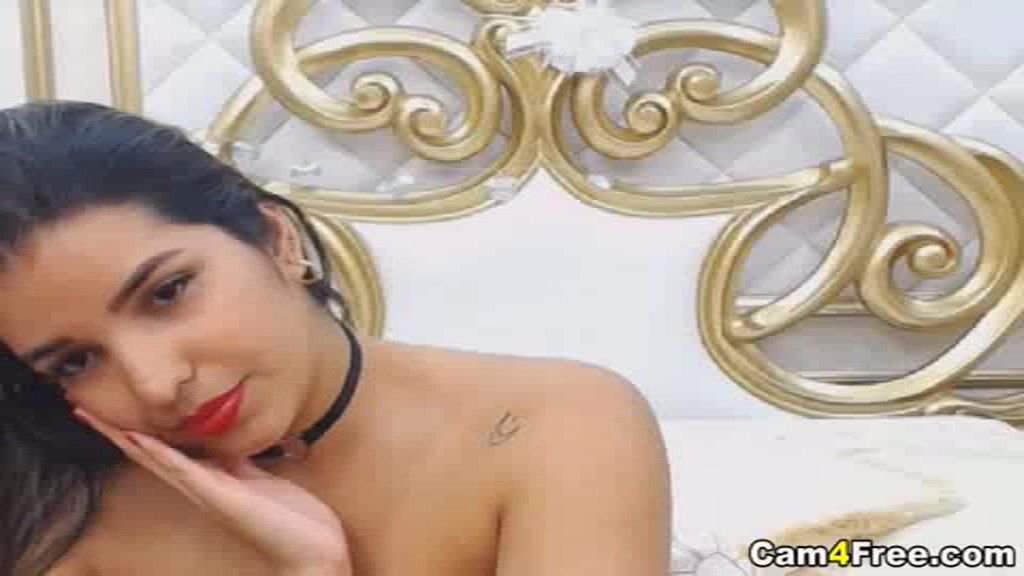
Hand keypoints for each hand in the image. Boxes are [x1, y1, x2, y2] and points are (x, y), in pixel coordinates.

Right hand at [73, 407, 350, 574]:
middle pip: (149, 455)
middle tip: (83, 410)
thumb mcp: (262, 483)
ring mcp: (208, 494)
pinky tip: (138, 439)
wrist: (314, 552)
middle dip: (116, 433)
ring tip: (94, 418)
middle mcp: (201, 489)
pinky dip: (160, 454)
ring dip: (125, 438)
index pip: (167, 452)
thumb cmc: (293, 521)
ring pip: (158, 460)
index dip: (138, 432)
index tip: (110, 412)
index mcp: (211, 482)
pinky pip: (185, 471)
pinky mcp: (221, 498)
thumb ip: (240, 467)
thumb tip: (226, 448)